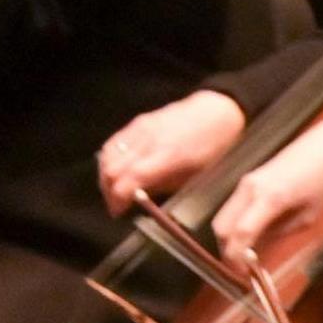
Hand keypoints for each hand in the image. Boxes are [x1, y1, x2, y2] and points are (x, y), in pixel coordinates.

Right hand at [98, 88, 247, 213]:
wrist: (216, 110)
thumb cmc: (213, 145)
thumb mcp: (196, 174)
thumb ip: (165, 186)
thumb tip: (141, 197)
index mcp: (167, 156)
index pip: (129, 180)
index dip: (118, 199)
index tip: (118, 211)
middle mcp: (148, 140)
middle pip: (112, 169)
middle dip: (109, 191)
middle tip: (115, 204)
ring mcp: (140, 128)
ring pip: (107, 156)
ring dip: (105, 176)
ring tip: (112, 189)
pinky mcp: (136, 122)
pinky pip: (112, 143)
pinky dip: (108, 160)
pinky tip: (114, 170)